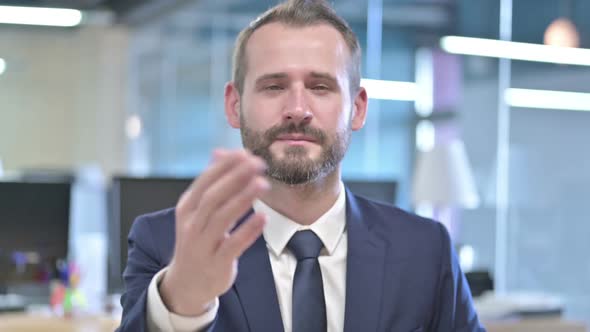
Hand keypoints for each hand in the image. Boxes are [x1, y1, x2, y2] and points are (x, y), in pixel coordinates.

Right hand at [159, 149, 268, 315]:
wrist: (187, 283)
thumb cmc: (198, 240)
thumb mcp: (198, 211)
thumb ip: (211, 183)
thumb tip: (220, 152)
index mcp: (187, 208)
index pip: (205, 181)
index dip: (225, 166)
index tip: (245, 153)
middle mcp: (191, 225)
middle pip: (213, 197)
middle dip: (236, 177)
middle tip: (258, 163)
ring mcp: (203, 245)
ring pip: (222, 218)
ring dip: (243, 199)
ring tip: (263, 183)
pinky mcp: (217, 263)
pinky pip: (233, 245)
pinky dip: (248, 230)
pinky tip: (263, 217)